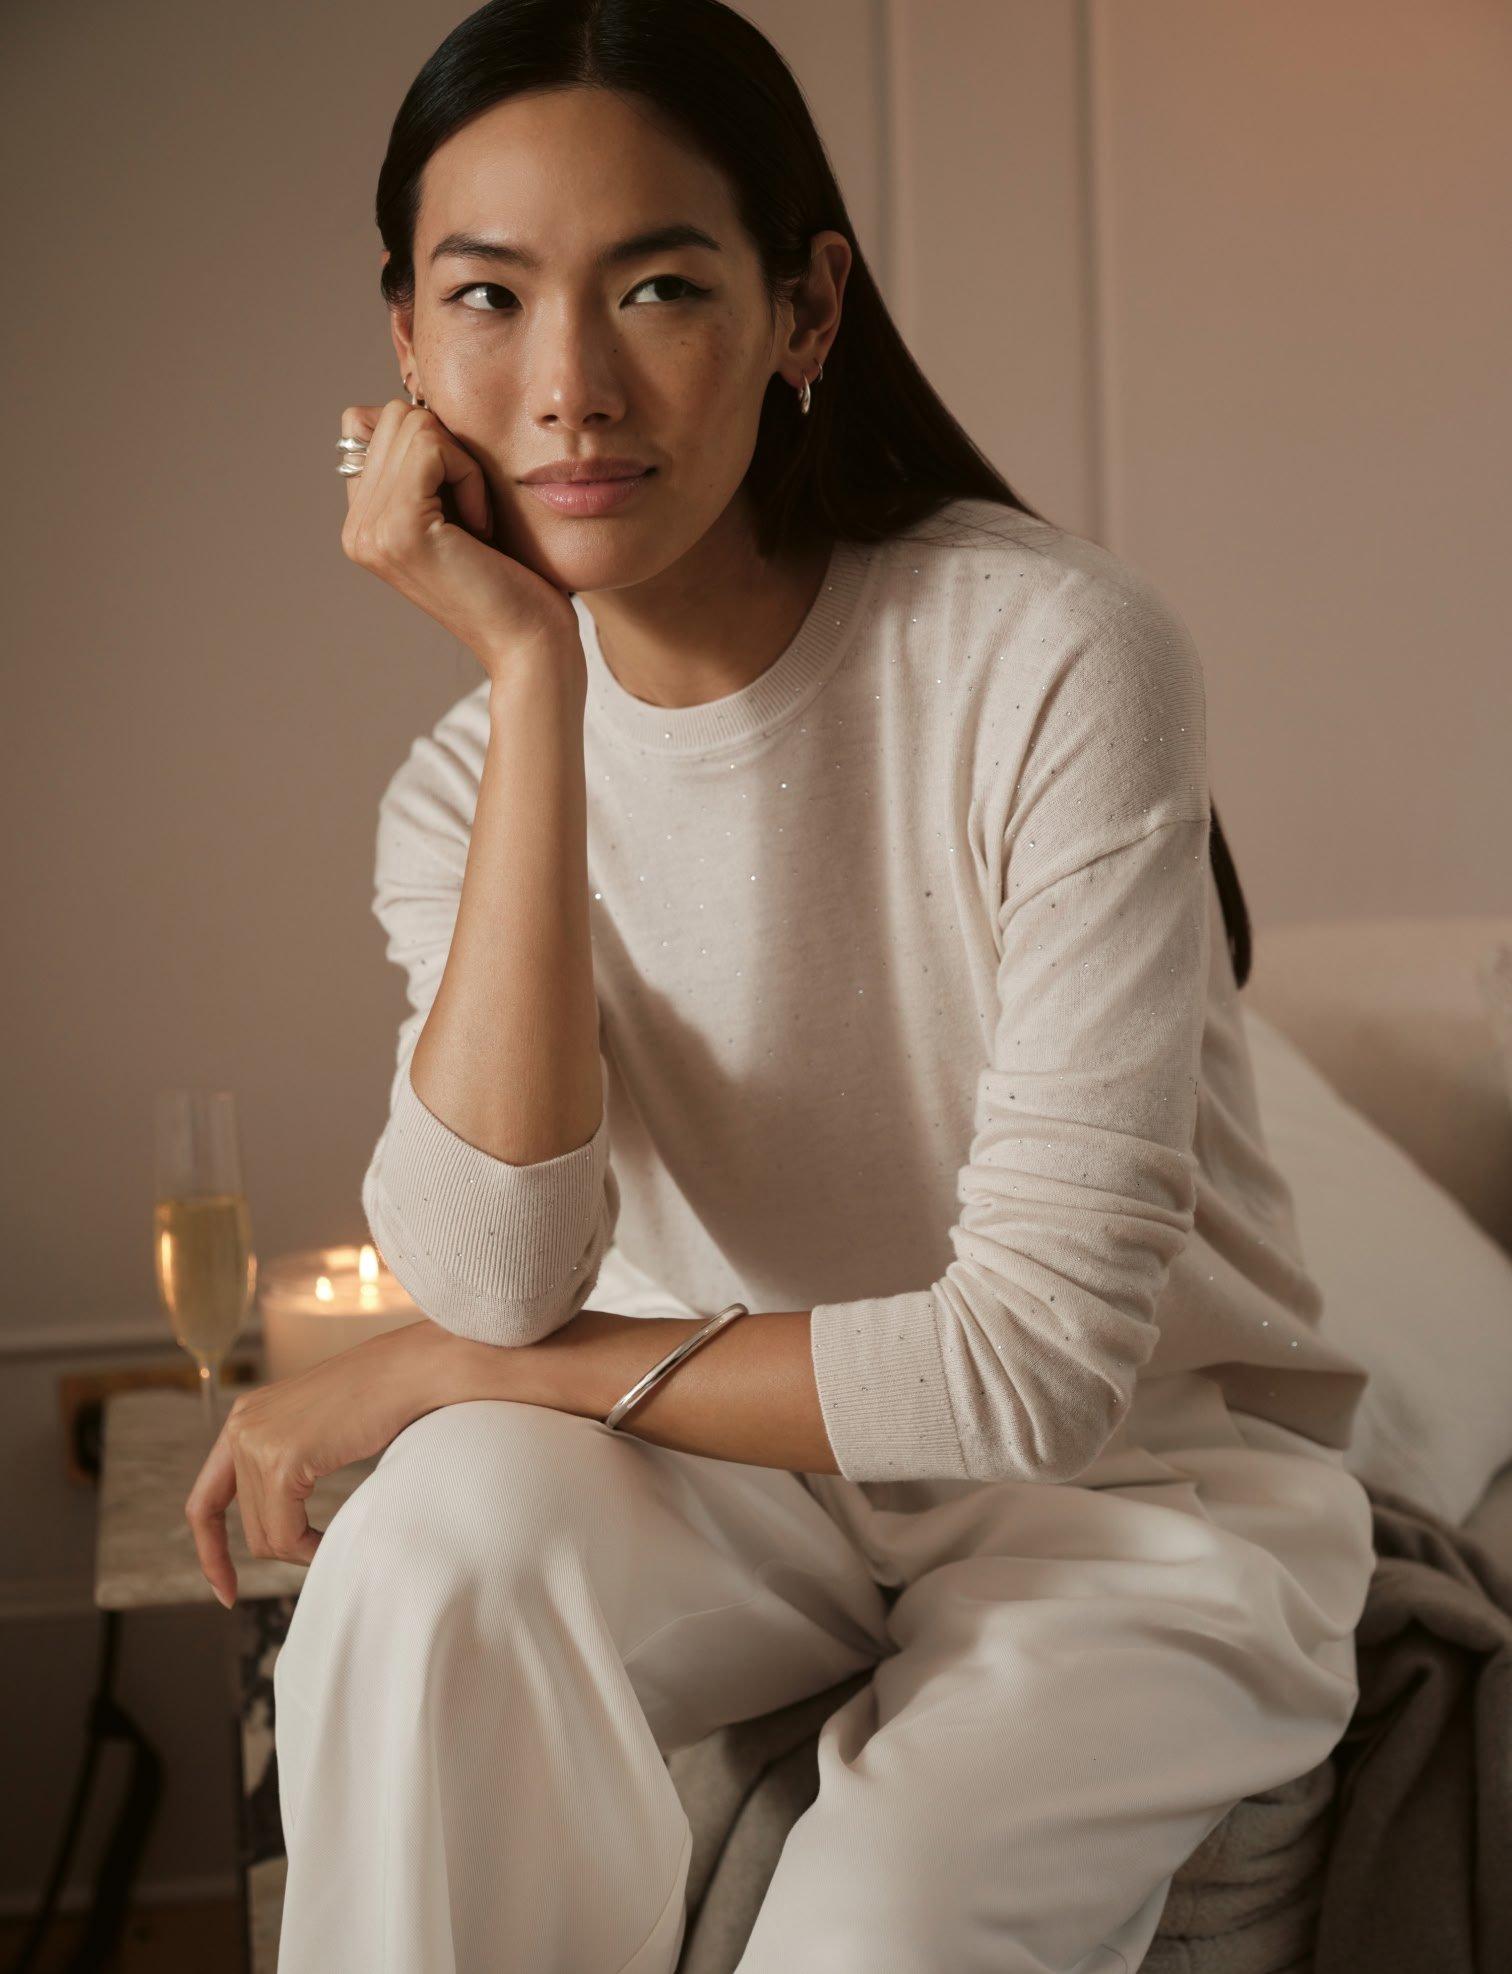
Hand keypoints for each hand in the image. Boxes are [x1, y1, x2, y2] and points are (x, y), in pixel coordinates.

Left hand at [183, 1318, 461, 1607]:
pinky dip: (311, 1549)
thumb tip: (277, 1526)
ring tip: (337, 1537)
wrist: (413, 1369)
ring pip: (267, 1536)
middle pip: (246, 1526)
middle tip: (324, 1549)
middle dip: (284, 1547)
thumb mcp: (315, 1429)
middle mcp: (241, 1427)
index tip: (227, 1591)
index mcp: (245, 1418)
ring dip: (303, 1549)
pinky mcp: (282, 1460)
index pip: (204, 1502)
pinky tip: (335, 1541)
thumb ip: (285, 1462)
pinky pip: (287, 1534)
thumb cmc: (383, 1398)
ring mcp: (257, 1443)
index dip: (210, 1551)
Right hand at [340, 398, 582, 686]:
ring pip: (411, 423)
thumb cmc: (513, 579)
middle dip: (449, 450)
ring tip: (477, 524)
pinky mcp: (400, 529)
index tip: (460, 501)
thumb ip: (425, 463)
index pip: (367, 423)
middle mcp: (356, 528)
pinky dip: (470, 475)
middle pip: (391, 415)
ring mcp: (371, 530)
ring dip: (463, 464)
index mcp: (363, 523)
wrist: (531, 645)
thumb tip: (413, 401)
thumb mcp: (461, 509)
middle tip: (474, 515)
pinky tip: (481, 527)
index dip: (430, 444)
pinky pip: (434, 446)